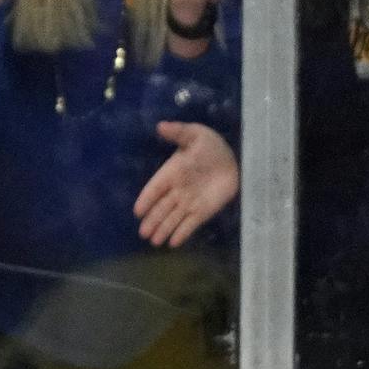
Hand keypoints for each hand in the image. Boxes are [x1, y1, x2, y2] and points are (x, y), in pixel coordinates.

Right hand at [134, 121, 239, 247]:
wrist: (231, 159)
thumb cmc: (210, 146)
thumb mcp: (195, 135)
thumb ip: (178, 132)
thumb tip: (161, 126)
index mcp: (172, 172)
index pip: (155, 188)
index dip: (146, 199)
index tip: (137, 211)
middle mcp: (177, 190)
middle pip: (162, 208)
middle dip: (152, 221)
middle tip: (143, 234)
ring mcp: (189, 202)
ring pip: (173, 218)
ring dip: (164, 229)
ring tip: (154, 242)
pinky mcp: (203, 211)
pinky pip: (190, 223)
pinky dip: (182, 233)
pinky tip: (173, 243)